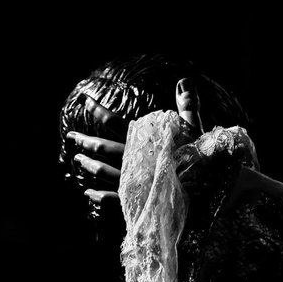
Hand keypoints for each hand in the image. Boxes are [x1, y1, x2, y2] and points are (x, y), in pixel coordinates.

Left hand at [68, 78, 204, 214]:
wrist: (211, 191)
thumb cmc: (203, 158)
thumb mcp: (195, 129)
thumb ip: (187, 105)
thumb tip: (184, 80)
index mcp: (145, 141)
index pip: (114, 123)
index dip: (98, 111)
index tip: (84, 101)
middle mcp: (135, 160)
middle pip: (103, 148)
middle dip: (85, 142)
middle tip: (71, 137)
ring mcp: (134, 181)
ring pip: (103, 172)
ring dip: (89, 166)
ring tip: (77, 160)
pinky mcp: (137, 201)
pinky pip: (111, 200)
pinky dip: (98, 197)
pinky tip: (89, 194)